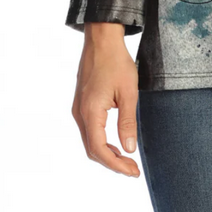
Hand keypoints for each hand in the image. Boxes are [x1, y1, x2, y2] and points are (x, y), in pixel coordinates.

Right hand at [71, 23, 141, 177]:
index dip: (116, 165)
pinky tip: (115, 142)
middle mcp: (79, 114)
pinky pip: (88, 130)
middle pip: (92, 150)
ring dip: (106, 153)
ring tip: (126, 159)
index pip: (99, 150)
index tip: (133, 171)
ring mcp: (78, 109)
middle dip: (112, 163)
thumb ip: (127, 122)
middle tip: (133, 169)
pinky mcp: (81, 104)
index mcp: (91, 112)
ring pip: (89, 141)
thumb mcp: (128, 92)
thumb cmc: (117, 62)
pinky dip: (101, 141)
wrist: (101, 40)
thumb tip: (128, 149)